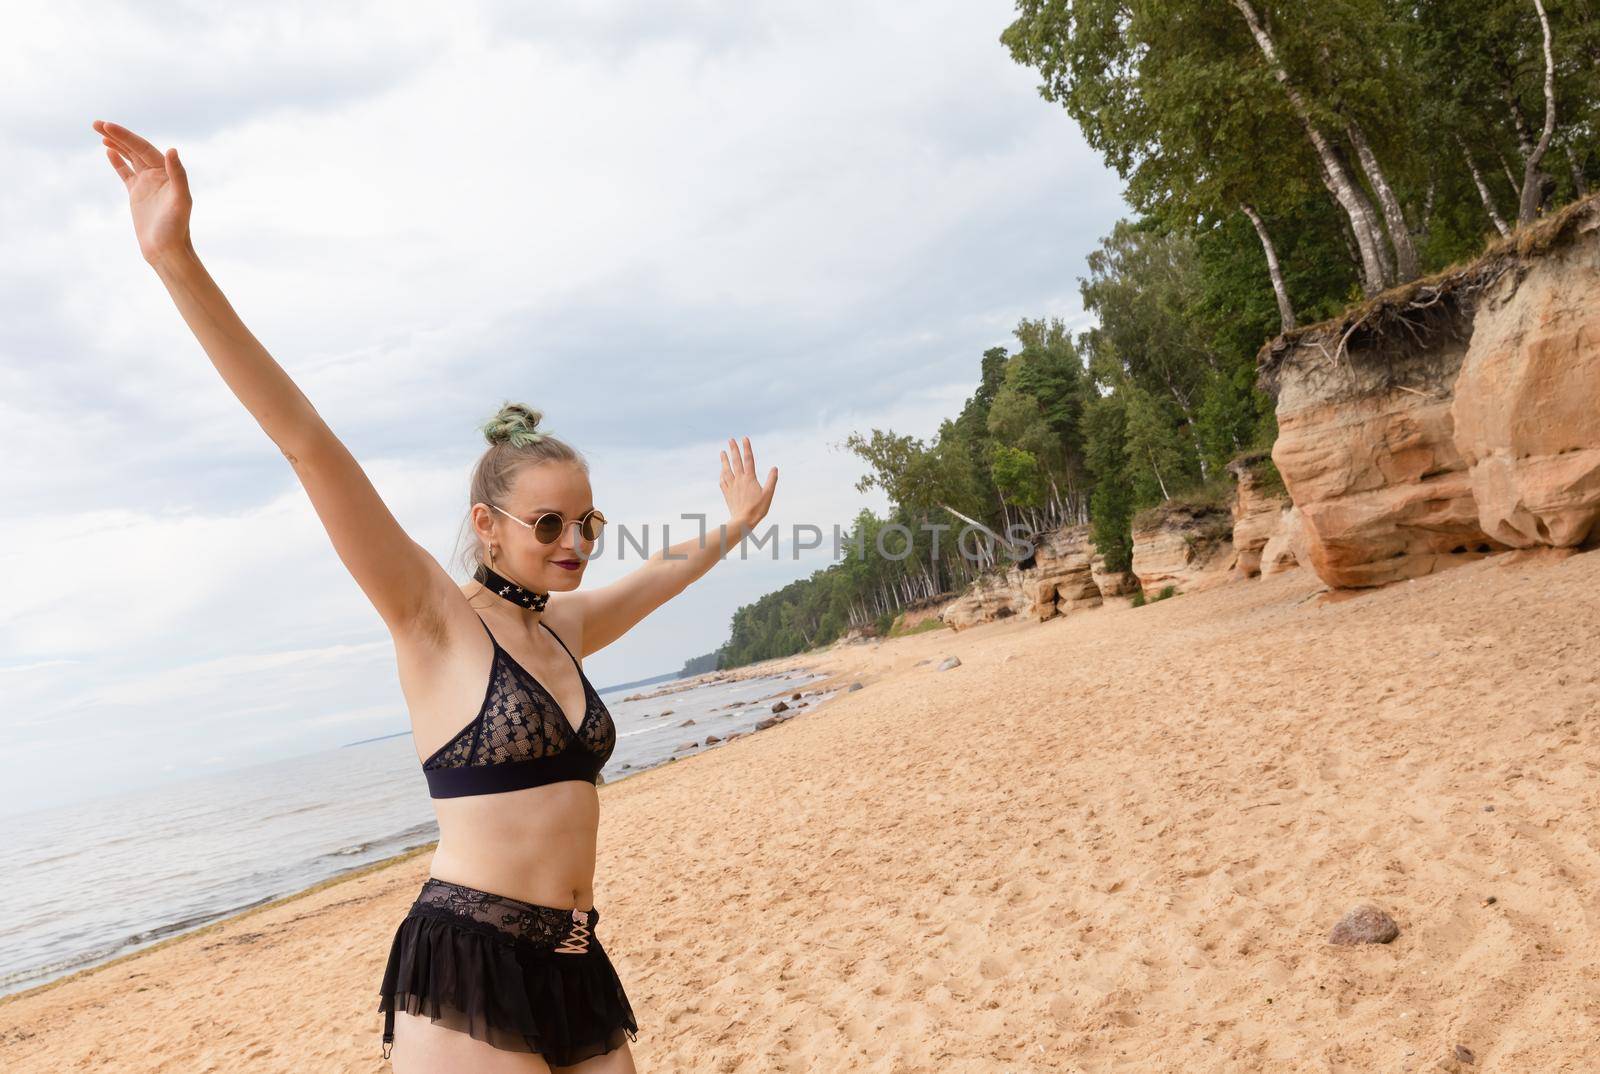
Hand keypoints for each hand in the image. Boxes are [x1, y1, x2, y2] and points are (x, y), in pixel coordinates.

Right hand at [92, 120, 192, 264]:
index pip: (144, 148)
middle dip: (117, 135)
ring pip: (130, 157)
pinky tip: (109, 150)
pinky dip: (118, 161)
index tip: (107, 127)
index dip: (126, 137)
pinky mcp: (137, 194)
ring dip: (116, 144)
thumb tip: (172, 150)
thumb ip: (178, 175)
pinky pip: (126, 172)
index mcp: (168, 173)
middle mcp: (159, 175)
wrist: (166, 250)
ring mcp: (147, 183)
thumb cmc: (176, 228)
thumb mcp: (181, 201)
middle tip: (96, 123)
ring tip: (99, 131)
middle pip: (135, 149)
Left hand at [719, 436, 777, 533]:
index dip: (747, 448)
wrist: (743, 521)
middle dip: (733, 449)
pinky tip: (721, 473)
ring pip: (726, 470)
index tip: (744, 438)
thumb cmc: (758, 509)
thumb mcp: (768, 494)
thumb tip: (775, 468)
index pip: (748, 459)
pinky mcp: (727, 494)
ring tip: (722, 452)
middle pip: (735, 461)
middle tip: (730, 440)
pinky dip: (722, 475)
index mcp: (750, 478)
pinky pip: (723, 482)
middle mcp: (739, 480)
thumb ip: (772, 480)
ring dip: (724, 460)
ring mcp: (732, 486)